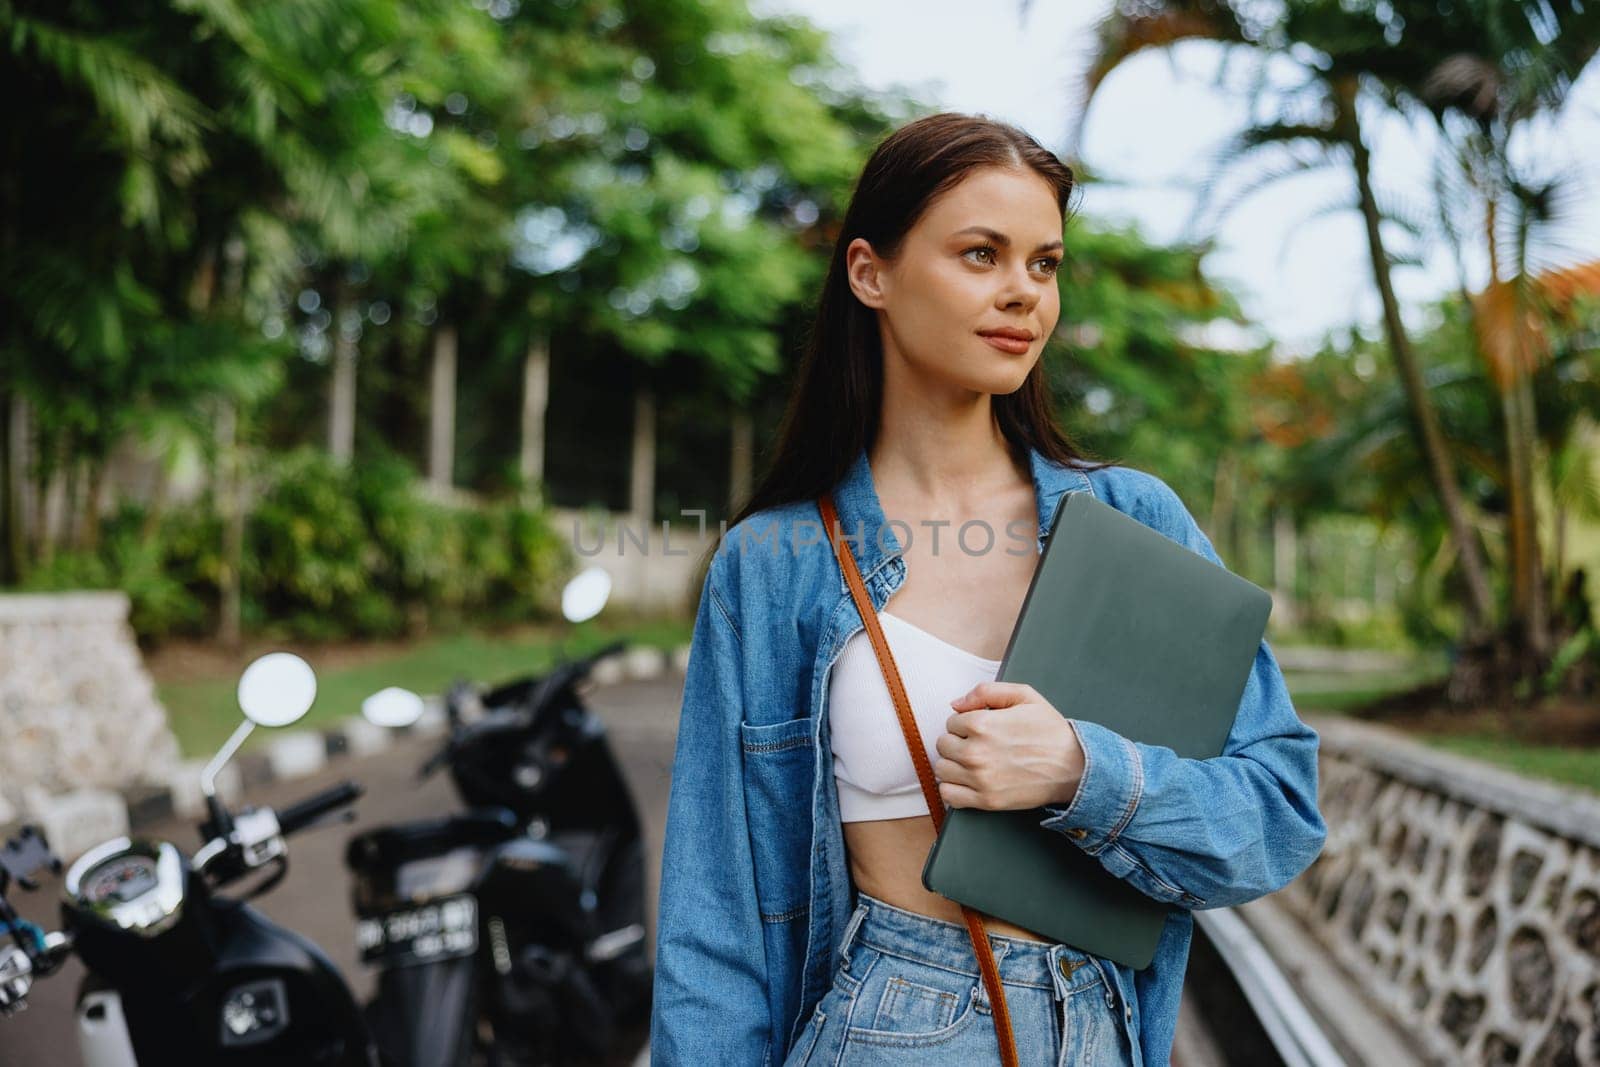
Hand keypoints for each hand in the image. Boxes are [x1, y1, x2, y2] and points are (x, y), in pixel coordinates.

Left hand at [934, 681, 1083, 810]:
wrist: (1074, 767)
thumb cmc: (1051, 731)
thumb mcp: (1025, 696)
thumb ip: (986, 691)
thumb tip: (956, 704)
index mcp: (981, 724)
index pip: (951, 722)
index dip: (966, 723)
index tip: (982, 729)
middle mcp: (975, 752)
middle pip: (943, 745)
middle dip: (958, 741)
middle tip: (978, 744)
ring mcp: (980, 779)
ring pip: (943, 769)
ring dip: (954, 764)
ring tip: (974, 762)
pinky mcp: (986, 801)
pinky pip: (949, 795)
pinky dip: (953, 788)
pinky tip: (968, 781)